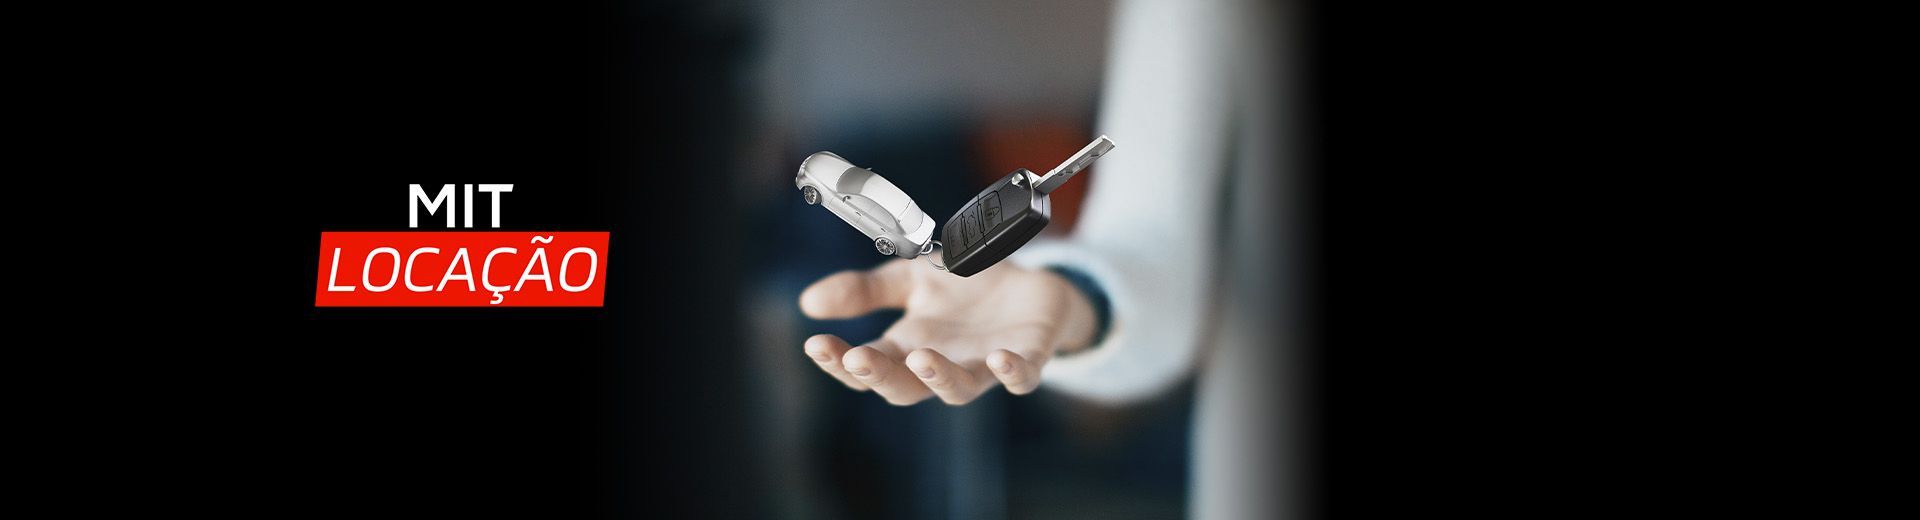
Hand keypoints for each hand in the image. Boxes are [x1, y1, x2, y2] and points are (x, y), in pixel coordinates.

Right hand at [799, 258, 1096, 404]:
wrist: (1030, 282)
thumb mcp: (911, 278)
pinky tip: (999, 359)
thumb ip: (866, 290)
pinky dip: (1012, 372)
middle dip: (880, 376)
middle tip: (856, 359)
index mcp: (909, 348)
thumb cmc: (966, 287)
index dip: (839, 362)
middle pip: (905, 388)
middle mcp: (943, 365)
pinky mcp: (1028, 358)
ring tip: (920, 357)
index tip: (816, 344)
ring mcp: (985, 366)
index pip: (867, 367)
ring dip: (939, 378)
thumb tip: (808, 303)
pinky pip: (1022, 377)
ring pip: (960, 390)